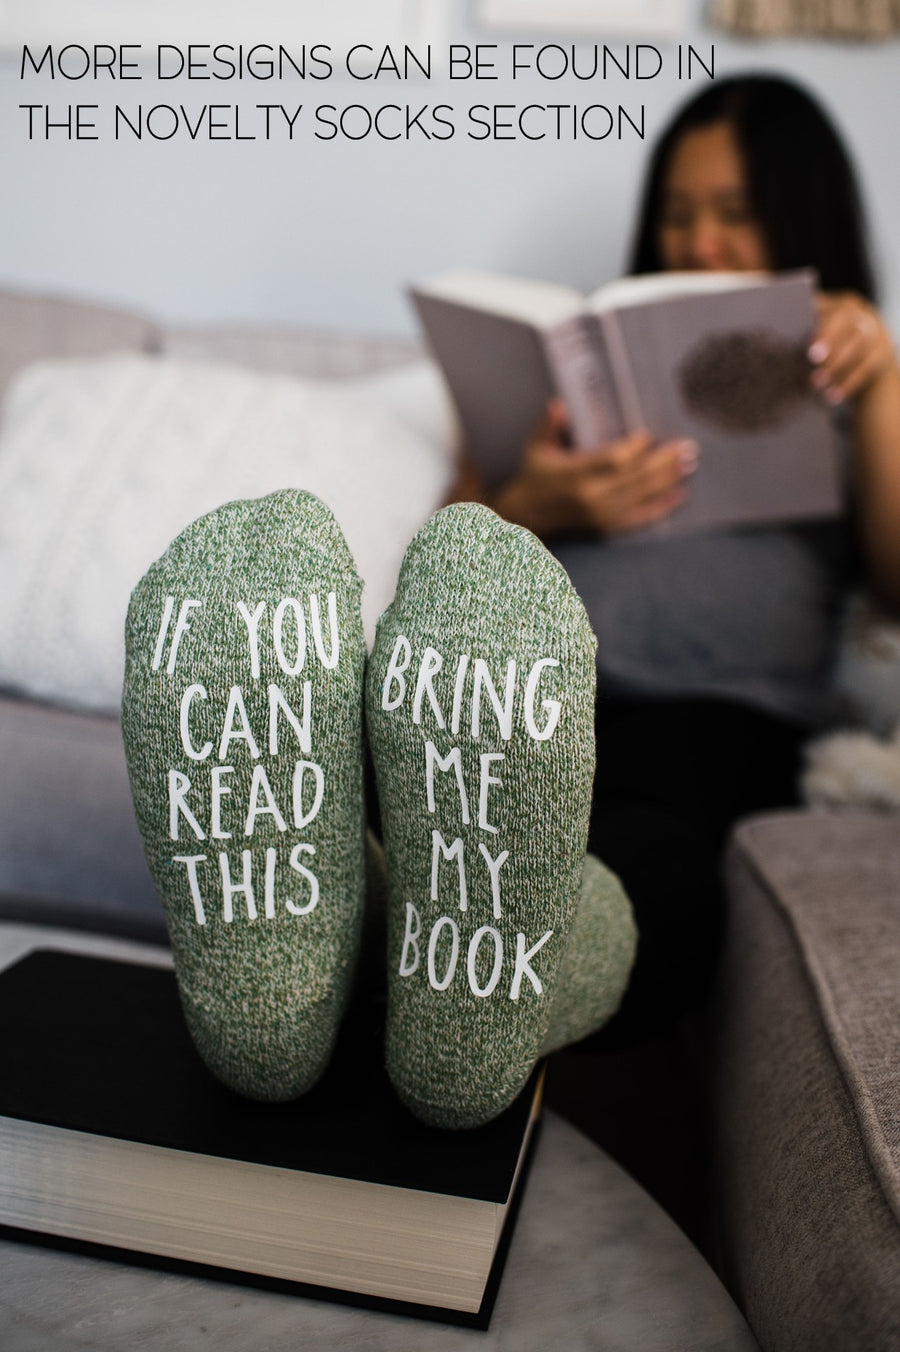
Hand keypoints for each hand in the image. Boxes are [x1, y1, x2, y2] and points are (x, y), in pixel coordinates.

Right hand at [492, 399, 698, 537]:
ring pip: (643, 495)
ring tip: (690, 464)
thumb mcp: (536, 448)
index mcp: (575, 473)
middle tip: (688, 447)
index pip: (612, 460)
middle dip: (664, 462)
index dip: (634, 449)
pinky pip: (640, 518)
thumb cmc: (535, 476)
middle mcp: (592, 496)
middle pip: (635, 477)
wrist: (527, 517)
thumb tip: (557, 405)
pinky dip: (662, 507)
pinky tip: (679, 495)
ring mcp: (602, 514)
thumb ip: (548, 425)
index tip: (649, 435)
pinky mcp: (608, 526)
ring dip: (669, 479)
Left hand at [809, 293, 896, 405]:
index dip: (821, 328)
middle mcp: (859, 313)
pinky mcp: (882, 352)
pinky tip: (832, 396)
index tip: (808, 348)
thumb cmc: (826, 345)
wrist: (861, 355)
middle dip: (831, 343)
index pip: (830, 310)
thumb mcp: (815, 334)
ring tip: (817, 385)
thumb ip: (801, 335)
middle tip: (812, 362)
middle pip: (849, 324)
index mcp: (839, 304)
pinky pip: (868, 366)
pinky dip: (849, 383)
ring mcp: (875, 332)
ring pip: (860, 344)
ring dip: (838, 367)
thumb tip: (772, 346)